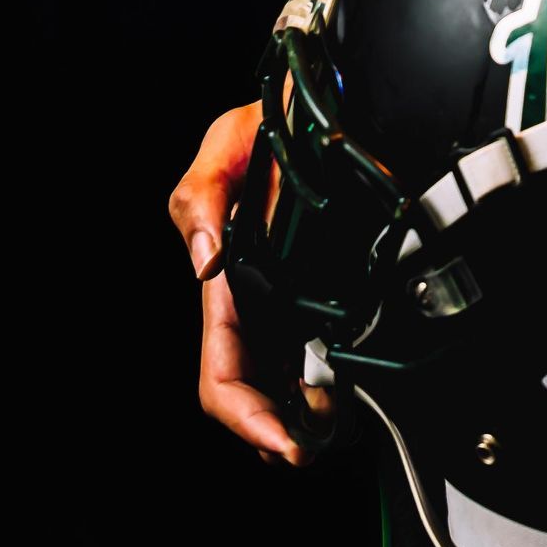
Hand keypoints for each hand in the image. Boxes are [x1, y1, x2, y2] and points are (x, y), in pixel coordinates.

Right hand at [168, 101, 319, 467]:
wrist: (314, 101)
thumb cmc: (262, 125)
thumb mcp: (224, 145)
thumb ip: (200, 199)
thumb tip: (205, 262)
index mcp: (225, 285)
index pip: (222, 376)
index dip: (246, 418)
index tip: (282, 443)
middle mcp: (254, 304)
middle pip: (255, 397)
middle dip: (280, 434)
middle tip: (318, 445)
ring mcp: (286, 304)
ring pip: (288, 388)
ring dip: (307, 420)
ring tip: (337, 426)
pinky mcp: (319, 294)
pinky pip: (319, 357)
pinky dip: (330, 389)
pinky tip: (346, 396)